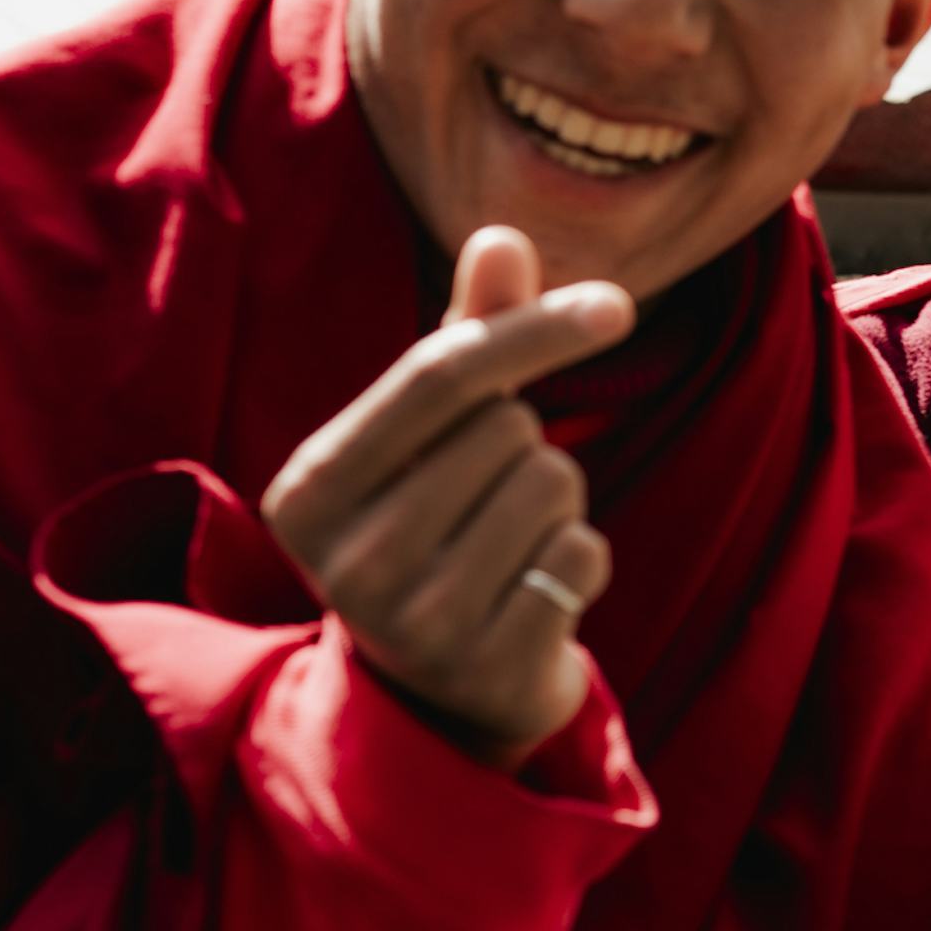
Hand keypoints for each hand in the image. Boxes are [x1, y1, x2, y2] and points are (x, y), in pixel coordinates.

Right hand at [262, 227, 633, 767]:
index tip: (619, 303)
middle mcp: (345, 557)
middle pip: (510, 429)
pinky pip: (583, 554)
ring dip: (558, 505)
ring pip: (553, 485)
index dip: (536, 328)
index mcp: (311, 485)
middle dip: (528, 449)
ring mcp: (411, 621)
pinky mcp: (486, 666)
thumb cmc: (437, 529)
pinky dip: (580, 561)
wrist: (441, 696)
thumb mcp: (434, 439)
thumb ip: (468, 338)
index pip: (441, 374)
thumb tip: (502, 234)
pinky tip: (534, 597)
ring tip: (507, 551)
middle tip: (487, 507)